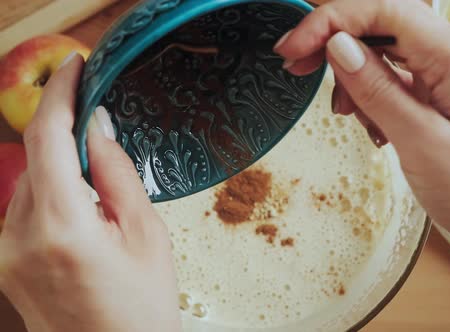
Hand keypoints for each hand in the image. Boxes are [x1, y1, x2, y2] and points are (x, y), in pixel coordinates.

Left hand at [0, 54, 180, 331]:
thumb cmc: (141, 306)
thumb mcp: (147, 234)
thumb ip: (117, 174)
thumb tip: (99, 129)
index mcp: (62, 228)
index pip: (49, 139)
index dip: (61, 95)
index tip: (78, 67)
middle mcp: (19, 237)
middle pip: (37, 157)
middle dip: (67, 132)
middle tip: (103, 122)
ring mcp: (5, 252)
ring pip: (30, 181)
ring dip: (62, 168)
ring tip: (103, 195)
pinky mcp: (5, 261)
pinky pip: (24, 207)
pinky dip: (53, 194)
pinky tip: (84, 213)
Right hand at [275, 0, 449, 329]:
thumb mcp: (423, 142)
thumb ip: (378, 89)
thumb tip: (338, 46)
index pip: (384, 10)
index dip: (330, 21)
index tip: (294, 48)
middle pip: (381, 25)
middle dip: (335, 43)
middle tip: (298, 69)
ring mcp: (449, 76)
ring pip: (384, 53)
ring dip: (354, 77)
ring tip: (348, 114)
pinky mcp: (442, 98)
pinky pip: (395, 82)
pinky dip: (372, 98)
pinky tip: (373, 128)